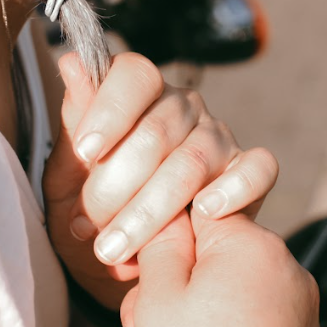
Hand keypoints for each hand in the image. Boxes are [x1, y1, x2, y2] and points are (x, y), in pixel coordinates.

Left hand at [42, 52, 278, 304]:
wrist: (123, 265)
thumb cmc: (95, 209)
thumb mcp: (69, 172)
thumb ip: (75, 121)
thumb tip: (70, 61)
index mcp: (140, 93)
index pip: (134, 75)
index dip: (109, 110)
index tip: (85, 153)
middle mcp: (183, 107)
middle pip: (155, 132)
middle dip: (113, 187)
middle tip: (84, 228)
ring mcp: (219, 138)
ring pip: (192, 163)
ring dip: (148, 211)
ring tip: (114, 247)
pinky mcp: (250, 172)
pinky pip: (258, 170)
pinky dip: (233, 190)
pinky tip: (204, 212)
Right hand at [122, 208, 319, 326]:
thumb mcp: (156, 295)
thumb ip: (161, 242)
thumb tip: (171, 217)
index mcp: (255, 246)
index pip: (199, 208)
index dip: (160, 235)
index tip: (138, 265)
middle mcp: (290, 271)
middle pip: (217, 255)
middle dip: (176, 282)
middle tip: (145, 324)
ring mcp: (301, 313)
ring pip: (233, 292)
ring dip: (195, 313)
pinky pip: (254, 324)